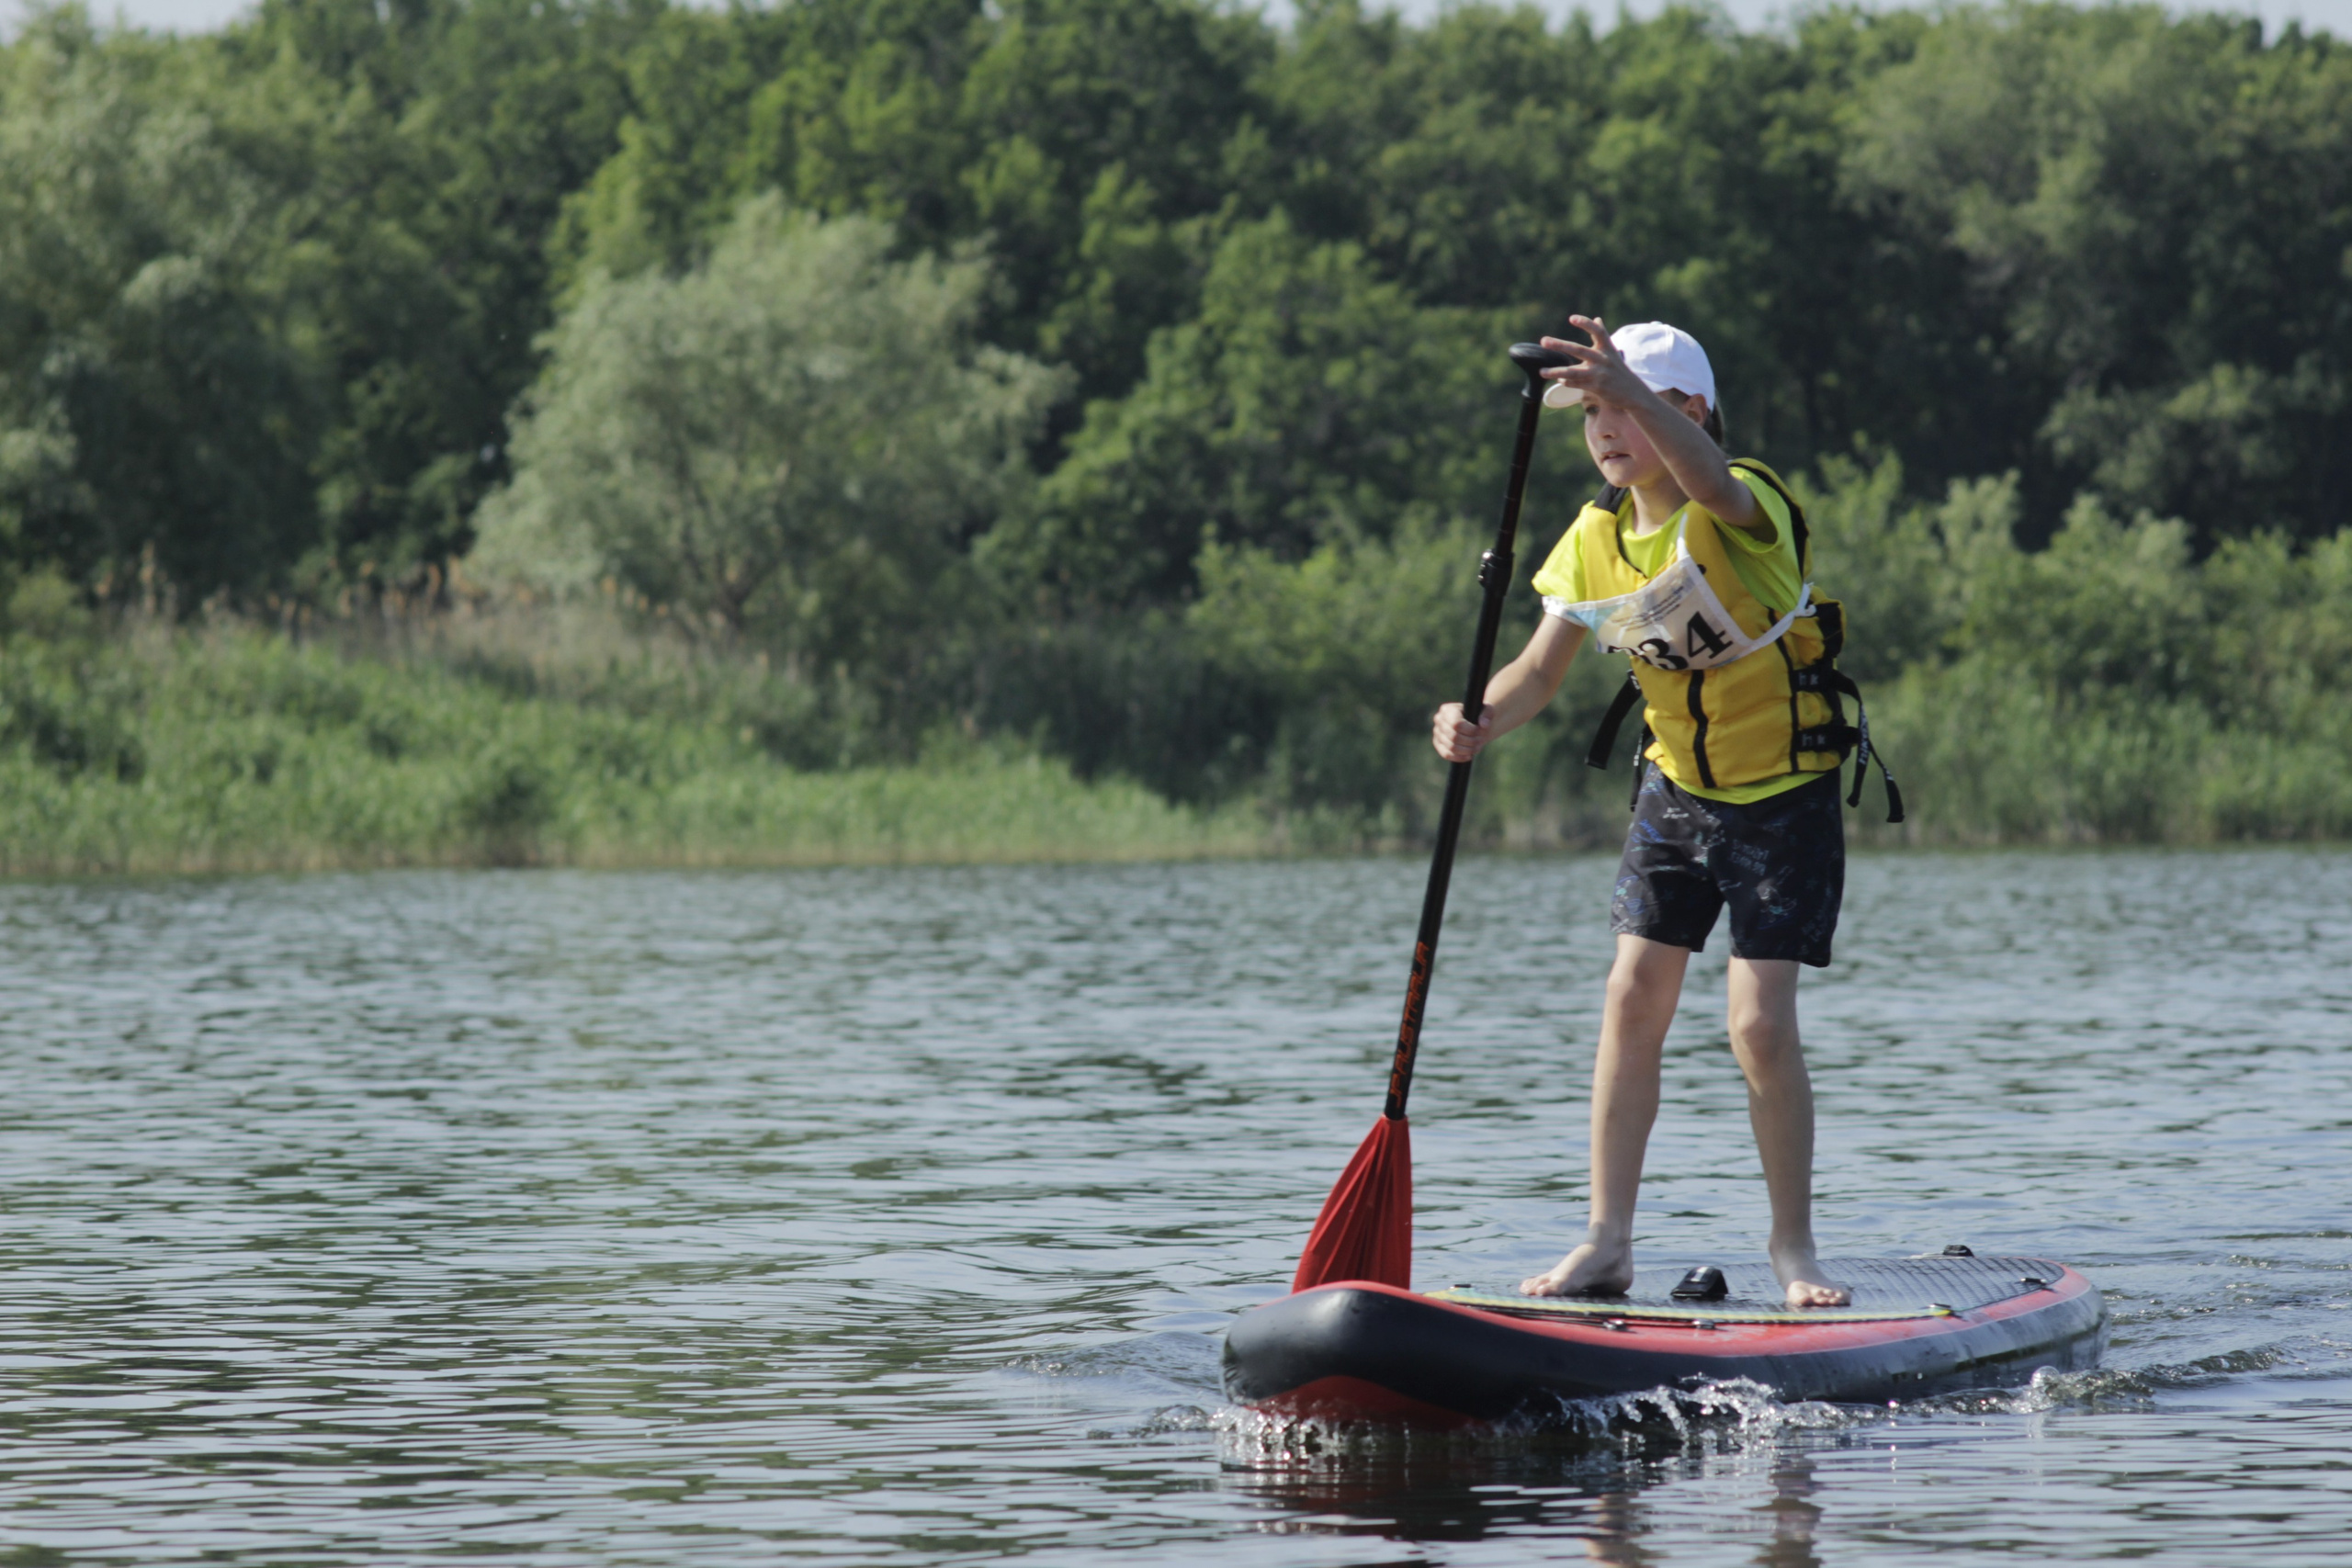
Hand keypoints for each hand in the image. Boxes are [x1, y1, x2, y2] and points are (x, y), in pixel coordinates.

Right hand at [1431, 702, 1499, 762]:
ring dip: (1467, 750)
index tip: (1480, 731)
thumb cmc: (1479, 715)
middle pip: (1454, 737)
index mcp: (1447, 709)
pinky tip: (1470, 756)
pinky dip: (1459, 757)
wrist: (1473, 723)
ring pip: (1451, 747)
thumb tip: (1484, 725)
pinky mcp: (1438, 744)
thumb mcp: (1487, 710)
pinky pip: (1446, 754)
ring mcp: (1437, 733)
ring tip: (1477, 748)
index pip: (1457, 724)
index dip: (1471, 730)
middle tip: (1481, 740)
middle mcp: (1438, 720)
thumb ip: (1487, 714)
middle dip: (1471, 741)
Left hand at [1537, 315, 1651, 408]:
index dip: (1585, 323)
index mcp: (1607, 348)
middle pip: (1579, 350)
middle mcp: (1603, 359)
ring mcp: (1600, 374)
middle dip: (1560, 345)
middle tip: (1543, 341)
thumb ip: (1603, 337)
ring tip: (1542, 371)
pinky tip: (1560, 380)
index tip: (1571, 318)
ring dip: (1556, 372)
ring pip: (1573, 372)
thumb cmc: (1619, 371)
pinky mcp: (1597, 388)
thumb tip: (1597, 318)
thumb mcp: (1613, 352)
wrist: (1634, 393)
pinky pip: (1577, 384)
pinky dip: (1567, 382)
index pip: (1597, 331)